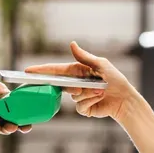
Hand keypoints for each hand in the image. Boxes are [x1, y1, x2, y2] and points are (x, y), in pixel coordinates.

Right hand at [24, 42, 140, 122]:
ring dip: (89, 93)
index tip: (28, 71)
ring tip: (101, 90)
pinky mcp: (83, 108)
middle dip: (72, 86)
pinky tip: (100, 97)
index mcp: (78, 71)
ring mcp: (79, 96)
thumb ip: (84, 57)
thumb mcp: (100, 64)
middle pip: (61, 85)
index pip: (56, 70)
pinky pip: (80, 105)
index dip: (42, 70)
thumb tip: (71, 44)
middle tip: (82, 87)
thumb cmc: (115, 79)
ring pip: (74, 95)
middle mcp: (76, 83)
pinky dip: (91, 100)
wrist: (124, 99)